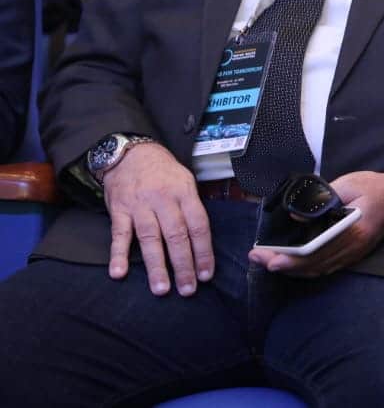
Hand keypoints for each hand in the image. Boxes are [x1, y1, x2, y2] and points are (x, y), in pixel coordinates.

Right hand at [102, 142, 212, 296]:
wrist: (131, 153)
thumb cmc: (163, 172)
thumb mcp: (186, 181)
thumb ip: (193, 208)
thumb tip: (203, 240)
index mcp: (184, 193)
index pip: (198, 226)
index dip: (203, 251)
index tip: (206, 274)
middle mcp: (163, 200)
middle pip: (176, 236)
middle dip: (183, 265)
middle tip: (187, 289)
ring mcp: (140, 206)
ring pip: (150, 239)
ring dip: (156, 266)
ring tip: (161, 288)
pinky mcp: (119, 211)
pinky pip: (119, 235)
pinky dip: (118, 255)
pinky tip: (119, 273)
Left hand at [248, 170, 383, 276]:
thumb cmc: (373, 187)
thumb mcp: (347, 184)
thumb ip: (321, 200)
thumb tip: (295, 218)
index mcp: (353, 229)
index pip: (317, 249)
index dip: (292, 258)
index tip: (270, 259)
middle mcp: (353, 247)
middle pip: (314, 264)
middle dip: (283, 264)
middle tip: (258, 259)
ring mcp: (354, 254)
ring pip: (318, 269)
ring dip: (291, 269)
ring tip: (267, 261)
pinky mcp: (352, 256)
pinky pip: (325, 268)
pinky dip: (305, 269)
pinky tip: (289, 264)